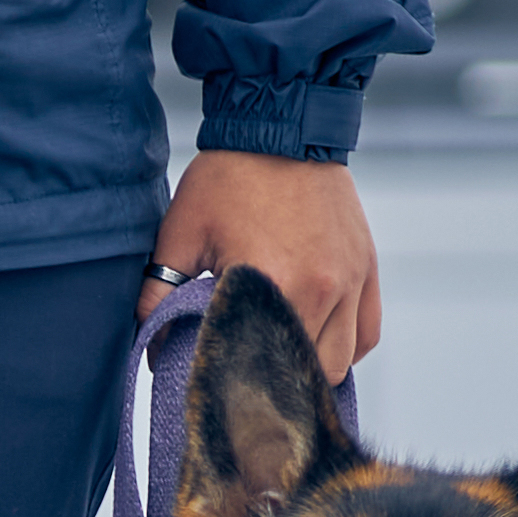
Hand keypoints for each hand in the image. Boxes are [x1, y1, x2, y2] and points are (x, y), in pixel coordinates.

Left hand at [155, 146, 379, 376]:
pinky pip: (368, 332)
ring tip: (280, 359)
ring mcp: (351, 279)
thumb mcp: (179, 236)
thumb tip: (149, 349)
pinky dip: (346, 345)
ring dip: (312, 366)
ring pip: (343, 359)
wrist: (282, 129)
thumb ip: (158, 296)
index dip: (242, 387)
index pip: (263, 365)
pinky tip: (315, 339)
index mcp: (276, 284)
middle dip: (279, 383)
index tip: (221, 387)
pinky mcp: (366, 267)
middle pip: (309, 374)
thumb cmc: (228, 180)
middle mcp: (323, 288)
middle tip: (250, 377)